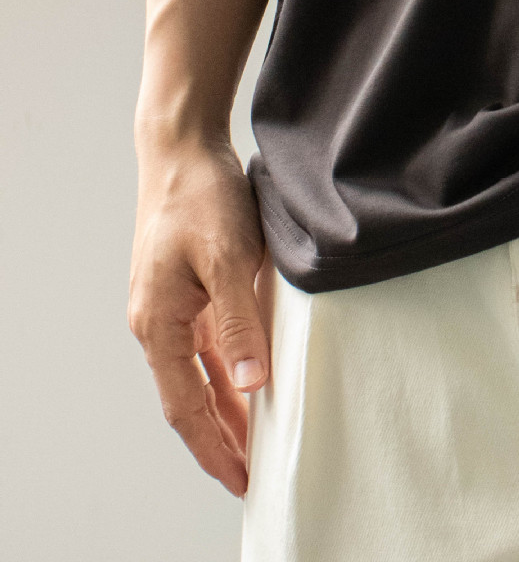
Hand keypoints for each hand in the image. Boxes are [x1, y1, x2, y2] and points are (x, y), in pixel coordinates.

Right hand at [129, 134, 269, 494]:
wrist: (182, 147)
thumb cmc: (200, 194)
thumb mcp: (226, 256)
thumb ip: (238, 320)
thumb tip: (252, 381)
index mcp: (158, 324)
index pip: (185, 406)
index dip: (213, 446)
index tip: (240, 479)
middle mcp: (157, 322)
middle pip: (188, 397)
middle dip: (218, 437)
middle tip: (250, 473)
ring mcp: (170, 305)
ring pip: (198, 372)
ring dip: (224, 406)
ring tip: (254, 440)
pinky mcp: (186, 287)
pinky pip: (206, 343)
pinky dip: (227, 368)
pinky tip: (250, 379)